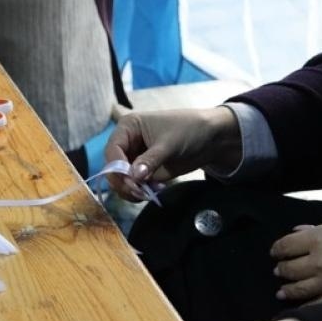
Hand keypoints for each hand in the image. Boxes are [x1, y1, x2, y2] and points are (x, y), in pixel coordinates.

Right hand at [102, 107, 242, 200]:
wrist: (210, 139)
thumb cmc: (188, 130)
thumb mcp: (169, 144)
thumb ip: (150, 160)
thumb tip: (133, 177)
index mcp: (128, 128)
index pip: (112, 150)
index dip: (117, 167)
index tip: (130, 181)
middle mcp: (127, 143)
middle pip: (112, 168)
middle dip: (124, 182)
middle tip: (140, 192)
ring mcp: (134, 159)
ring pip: (121, 181)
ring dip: (131, 190)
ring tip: (150, 192)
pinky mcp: (144, 172)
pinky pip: (133, 187)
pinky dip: (140, 192)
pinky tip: (154, 191)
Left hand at [270, 212, 321, 302]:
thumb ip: (320, 229)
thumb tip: (300, 231)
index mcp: (319, 238)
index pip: (285, 246)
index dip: (277, 250)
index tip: (275, 252)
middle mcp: (319, 261)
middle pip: (288, 269)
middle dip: (281, 269)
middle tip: (279, 270)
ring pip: (298, 289)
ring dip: (287, 290)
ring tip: (282, 291)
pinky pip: (317, 306)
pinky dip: (305, 308)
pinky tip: (299, 309)